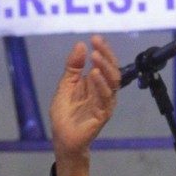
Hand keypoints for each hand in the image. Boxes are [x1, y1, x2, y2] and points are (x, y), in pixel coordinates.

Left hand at [49, 35, 119, 160]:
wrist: (63, 138)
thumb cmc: (65, 113)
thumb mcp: (65, 85)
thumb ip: (73, 67)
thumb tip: (80, 44)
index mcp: (96, 82)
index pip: (105, 62)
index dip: (102, 49)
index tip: (95, 38)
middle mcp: (104, 90)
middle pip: (112, 69)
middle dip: (106, 54)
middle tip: (96, 43)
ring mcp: (105, 102)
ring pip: (113, 81)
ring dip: (104, 67)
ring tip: (95, 56)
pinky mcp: (103, 114)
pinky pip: (105, 97)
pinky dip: (101, 84)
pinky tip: (93, 74)